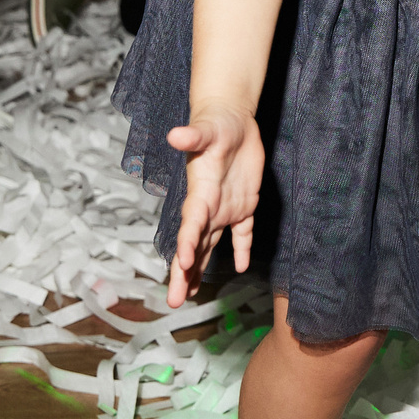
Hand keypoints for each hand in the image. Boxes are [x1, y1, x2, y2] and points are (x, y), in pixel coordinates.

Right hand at [164, 107, 265, 306]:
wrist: (230, 117)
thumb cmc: (216, 122)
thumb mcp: (207, 128)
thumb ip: (193, 135)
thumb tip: (176, 135)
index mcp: (200, 192)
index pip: (191, 224)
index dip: (186, 244)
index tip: (181, 265)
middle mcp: (208, 205)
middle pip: (193, 245)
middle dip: (183, 273)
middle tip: (175, 301)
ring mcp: (225, 207)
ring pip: (210, 244)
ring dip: (200, 268)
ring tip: (190, 292)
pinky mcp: (244, 203)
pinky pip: (242, 232)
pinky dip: (241, 248)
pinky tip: (239, 266)